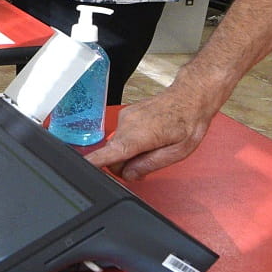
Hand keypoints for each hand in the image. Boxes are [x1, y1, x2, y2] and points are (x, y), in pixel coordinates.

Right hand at [87, 86, 214, 180]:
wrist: (190, 97)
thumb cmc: (188, 121)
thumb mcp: (176, 152)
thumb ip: (149, 165)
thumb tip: (130, 174)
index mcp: (137, 136)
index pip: (107, 154)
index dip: (93, 164)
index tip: (81, 169)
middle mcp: (127, 125)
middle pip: (113, 157)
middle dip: (126, 166)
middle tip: (148, 164)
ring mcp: (125, 118)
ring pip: (117, 147)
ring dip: (130, 154)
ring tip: (154, 148)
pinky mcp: (126, 115)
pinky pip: (122, 137)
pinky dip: (131, 143)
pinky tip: (149, 139)